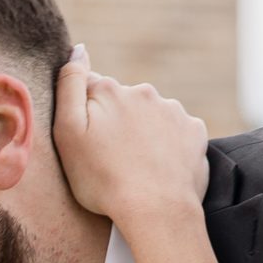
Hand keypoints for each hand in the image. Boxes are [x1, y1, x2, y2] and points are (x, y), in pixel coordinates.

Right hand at [52, 44, 209, 227]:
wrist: (156, 213)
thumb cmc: (103, 180)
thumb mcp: (67, 133)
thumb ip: (69, 85)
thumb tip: (78, 49)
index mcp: (110, 90)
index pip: (90, 91)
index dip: (86, 116)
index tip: (89, 143)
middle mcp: (144, 92)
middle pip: (122, 103)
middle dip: (116, 124)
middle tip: (112, 161)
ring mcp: (173, 111)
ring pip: (151, 118)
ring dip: (144, 135)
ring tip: (137, 168)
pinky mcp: (195, 132)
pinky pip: (176, 134)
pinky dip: (168, 147)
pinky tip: (159, 169)